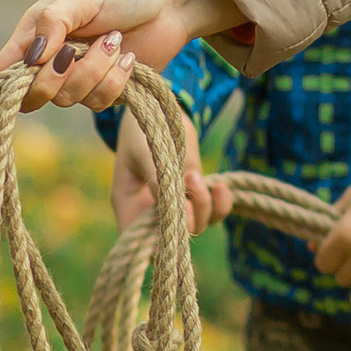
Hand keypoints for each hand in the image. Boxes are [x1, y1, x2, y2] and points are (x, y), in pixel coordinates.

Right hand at [0, 0, 243, 144]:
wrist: (170, 2)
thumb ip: (54, 22)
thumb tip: (33, 59)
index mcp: (36, 36)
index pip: (3, 75)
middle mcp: (52, 62)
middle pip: (33, 95)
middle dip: (54, 79)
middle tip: (76, 50)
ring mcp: (79, 79)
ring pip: (70, 99)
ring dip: (95, 71)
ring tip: (114, 41)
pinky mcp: (107, 91)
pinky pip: (100, 102)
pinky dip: (116, 80)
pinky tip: (129, 58)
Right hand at [112, 100, 233, 236]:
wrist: (161, 109)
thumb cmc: (143, 129)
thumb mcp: (148, 150)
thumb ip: (160, 177)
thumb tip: (177, 206)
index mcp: (128, 206)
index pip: (142, 241)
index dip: (160, 238)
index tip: (175, 212)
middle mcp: (150, 213)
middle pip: (174, 237)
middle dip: (189, 215)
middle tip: (190, 178)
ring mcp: (174, 206)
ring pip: (197, 226)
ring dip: (206, 207)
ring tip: (201, 177)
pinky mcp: (194, 195)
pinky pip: (213, 212)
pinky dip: (221, 204)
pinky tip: (221, 187)